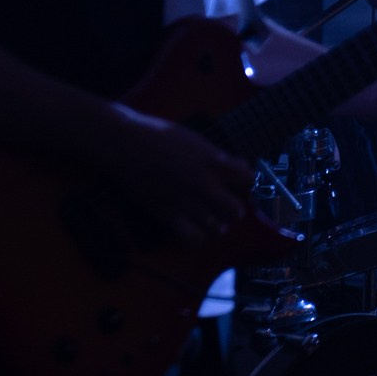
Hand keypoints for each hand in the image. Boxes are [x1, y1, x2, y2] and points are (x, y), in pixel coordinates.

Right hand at [94, 103, 254, 243]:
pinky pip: (194, 238)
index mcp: (214, 161)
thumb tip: (239, 166)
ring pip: (218, 228)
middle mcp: (205, 183)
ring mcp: (187, 201)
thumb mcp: (197, 140)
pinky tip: (195, 229)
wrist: (126, 144)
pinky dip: (199, 237)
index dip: (249, 187)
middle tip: (227, 207)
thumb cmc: (161, 137)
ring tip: (212, 220)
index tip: (244, 190)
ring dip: (218, 226)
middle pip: (236, 211)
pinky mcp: (168, 214)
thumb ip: (219, 157)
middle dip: (235, 210)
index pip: (250, 182)